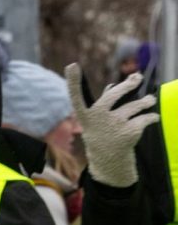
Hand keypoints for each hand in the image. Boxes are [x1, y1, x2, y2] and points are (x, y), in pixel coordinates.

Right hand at [65, 63, 157, 187]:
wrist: (109, 159)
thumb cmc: (101, 132)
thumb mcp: (96, 118)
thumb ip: (106, 98)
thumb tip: (121, 81)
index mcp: (85, 114)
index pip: (75, 95)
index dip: (73, 81)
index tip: (72, 66)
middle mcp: (98, 117)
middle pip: (114, 95)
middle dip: (128, 85)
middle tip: (138, 78)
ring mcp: (114, 124)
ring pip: (135, 106)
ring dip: (146, 102)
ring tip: (150, 100)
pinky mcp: (130, 131)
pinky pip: (145, 118)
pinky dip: (151, 117)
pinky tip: (152, 117)